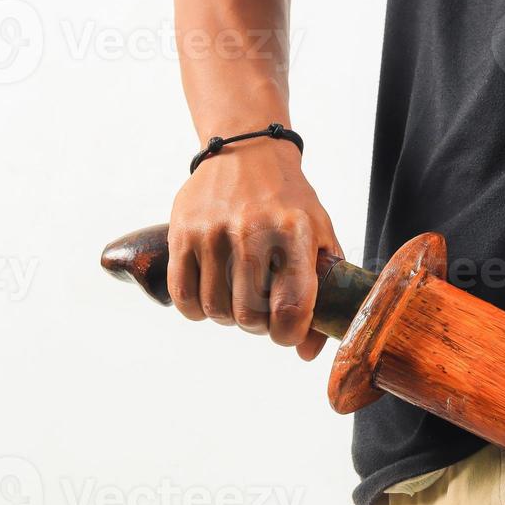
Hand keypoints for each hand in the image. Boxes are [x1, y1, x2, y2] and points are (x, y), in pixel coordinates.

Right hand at [167, 137, 341, 360]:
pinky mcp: (182, 232)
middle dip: (258, 327)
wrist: (247, 151)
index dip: (289, 334)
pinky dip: (197, 309)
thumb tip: (306, 352)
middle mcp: (253, 231)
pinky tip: (211, 297)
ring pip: (216, 310)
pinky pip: (183, 295)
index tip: (288, 333)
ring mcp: (213, 232)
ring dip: (228, 317)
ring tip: (238, 299)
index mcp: (294, 233)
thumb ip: (322, 293)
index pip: (291, 306)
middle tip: (262, 313)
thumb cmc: (290, 201)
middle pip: (249, 315)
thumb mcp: (319, 235)